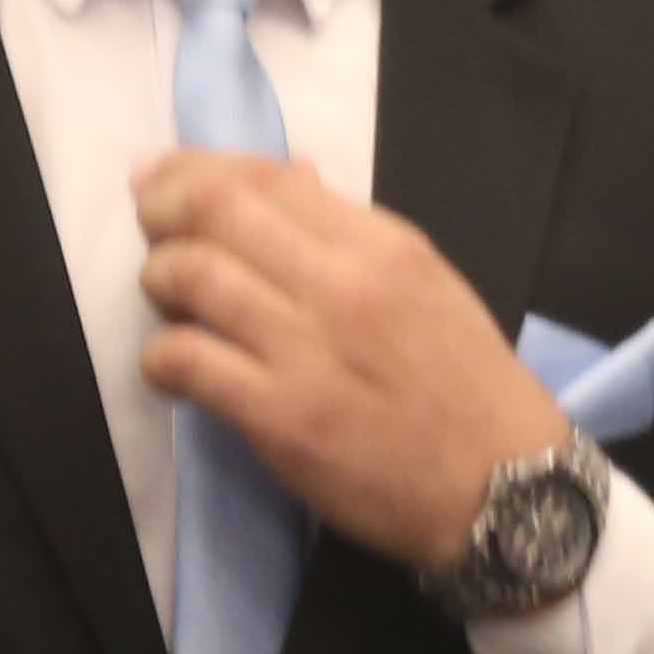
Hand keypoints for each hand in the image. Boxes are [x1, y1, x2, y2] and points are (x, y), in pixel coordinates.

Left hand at [132, 147, 571, 570]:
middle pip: (216, 209)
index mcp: (382, 245)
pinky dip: (159, 356)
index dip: (201, 168)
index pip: (267, 177)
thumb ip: (352, 229)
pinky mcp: (279, 418)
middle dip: (161, 204)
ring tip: (165, 296)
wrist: (504, 486)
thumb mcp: (428, 283)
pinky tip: (168, 364)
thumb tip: (288, 175)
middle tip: (149, 221)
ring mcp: (307, 351)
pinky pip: (187, 362)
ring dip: (158, 278)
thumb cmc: (467, 384)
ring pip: (190, 276)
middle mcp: (342, 285)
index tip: (171, 179)